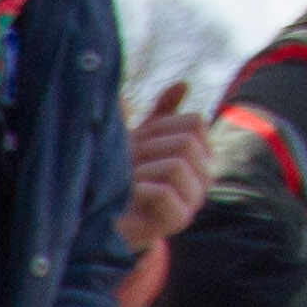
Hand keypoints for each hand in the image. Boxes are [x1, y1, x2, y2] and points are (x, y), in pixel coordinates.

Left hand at [117, 81, 207, 254]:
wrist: (103, 215)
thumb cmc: (123, 174)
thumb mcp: (142, 136)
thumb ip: (161, 112)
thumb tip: (183, 85)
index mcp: (199, 153)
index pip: (195, 122)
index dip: (160, 127)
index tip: (141, 143)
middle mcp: (204, 176)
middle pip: (186, 143)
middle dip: (150, 149)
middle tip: (131, 164)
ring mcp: (194, 200)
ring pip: (177, 165)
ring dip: (142, 170)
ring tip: (129, 182)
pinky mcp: (178, 221)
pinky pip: (165, 192)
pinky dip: (140, 189)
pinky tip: (130, 196)